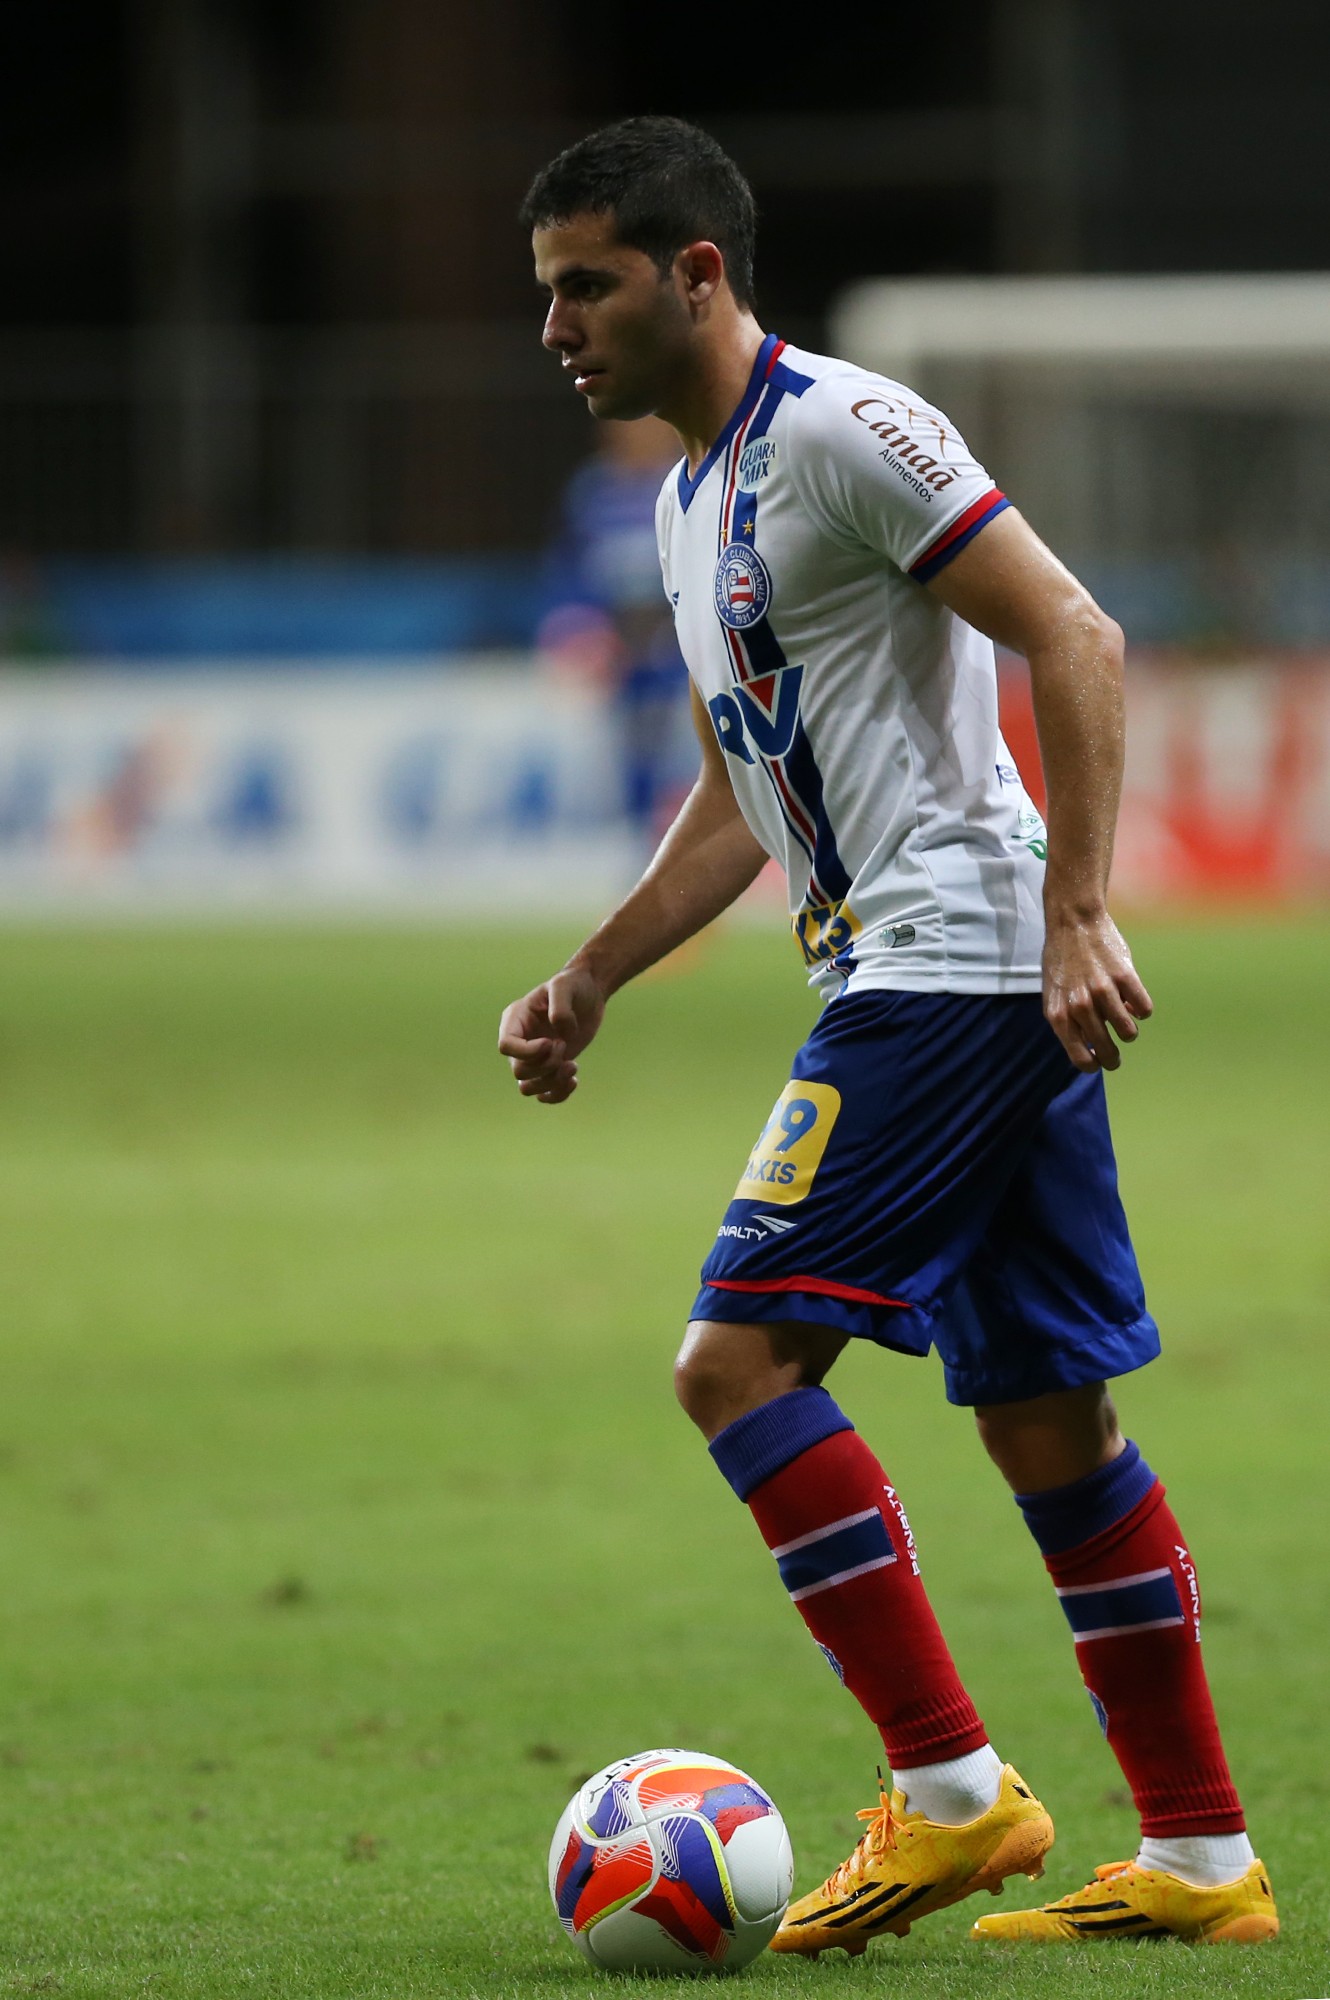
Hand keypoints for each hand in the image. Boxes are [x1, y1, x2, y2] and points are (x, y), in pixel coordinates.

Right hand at [497, 963, 606, 1103]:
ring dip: (551, 1082)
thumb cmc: (573, 985)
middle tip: (564, 1046)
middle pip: (519, 1070)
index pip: (506, 1046)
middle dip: (546, 1065)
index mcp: (515, 1020)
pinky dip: (557, 1094)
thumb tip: (561, 1035)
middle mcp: (521, 1041)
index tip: (551, 1042)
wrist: (589, 993)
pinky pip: (543, 1095)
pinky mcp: (549, 1068)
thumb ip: (560, 1008)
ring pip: (527, 1087)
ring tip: (572, 1066)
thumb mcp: (565, 986)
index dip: (528, 1051)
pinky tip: (573, 1079)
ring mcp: (534, 1057)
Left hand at [1042, 912, 1152, 1073]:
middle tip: (1116, 1056)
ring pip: (1129, 1033)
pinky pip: (1144, 1009)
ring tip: (1127, 1023)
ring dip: (1130, 1032)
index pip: (1080, 1058)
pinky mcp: (1125, 977)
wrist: (1073, 922)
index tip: (1098, 1063)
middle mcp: (1080, 1007)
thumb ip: (1068, 1019)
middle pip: (1107, 1050)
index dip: (1093, 1066)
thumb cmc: (1062, 960)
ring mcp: (1103, 992)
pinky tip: (1134, 1002)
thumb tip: (1091, 1043)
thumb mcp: (1054, 993)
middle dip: (1113, 1058)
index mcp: (1059, 1014)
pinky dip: (1142, 1010)